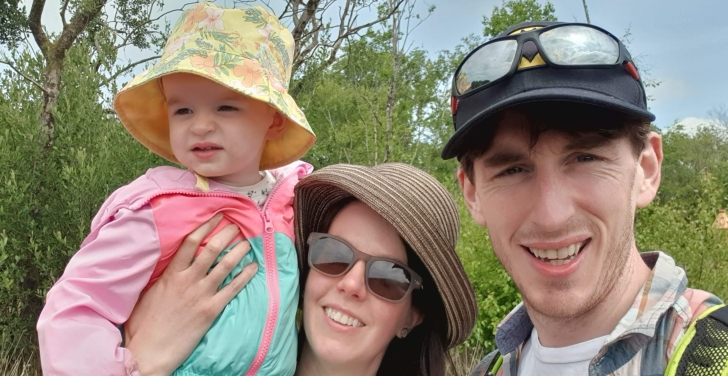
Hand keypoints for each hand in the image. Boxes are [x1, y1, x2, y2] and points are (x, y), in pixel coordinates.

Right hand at [124, 214, 257, 375]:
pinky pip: (233, 288)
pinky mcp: (211, 310)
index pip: (191, 242)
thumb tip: (165, 262)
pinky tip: (254, 267)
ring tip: (249, 241)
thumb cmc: (143, 324)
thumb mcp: (146, 293)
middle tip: (236, 225)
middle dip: (226, 234)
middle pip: (213, 249)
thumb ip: (160, 276)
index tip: (216, 216)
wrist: (150, 350)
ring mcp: (202, 294)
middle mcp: (189, 280)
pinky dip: (245, 276)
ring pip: (226, 265)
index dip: (205, 226)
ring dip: (240, 251)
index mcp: (171, 274)